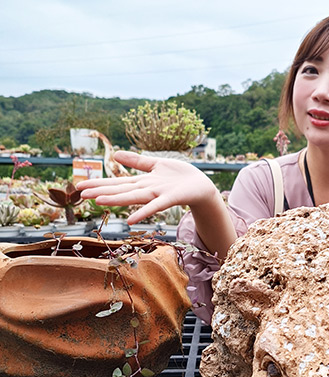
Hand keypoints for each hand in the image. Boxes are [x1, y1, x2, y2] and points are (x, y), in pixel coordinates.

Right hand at [76, 151, 216, 224]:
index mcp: (142, 182)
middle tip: (80, 193)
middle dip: (101, 191)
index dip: (99, 183)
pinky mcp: (170, 198)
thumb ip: (136, 161)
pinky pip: (155, 207)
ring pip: (133, 197)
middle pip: (121, 190)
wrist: (201, 185)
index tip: (80, 186)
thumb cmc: (179, 176)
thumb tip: (115, 155)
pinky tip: (131, 221)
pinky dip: (144, 213)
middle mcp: (146, 190)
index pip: (116, 182)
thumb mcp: (155, 164)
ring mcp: (157, 195)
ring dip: (116, 200)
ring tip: (98, 201)